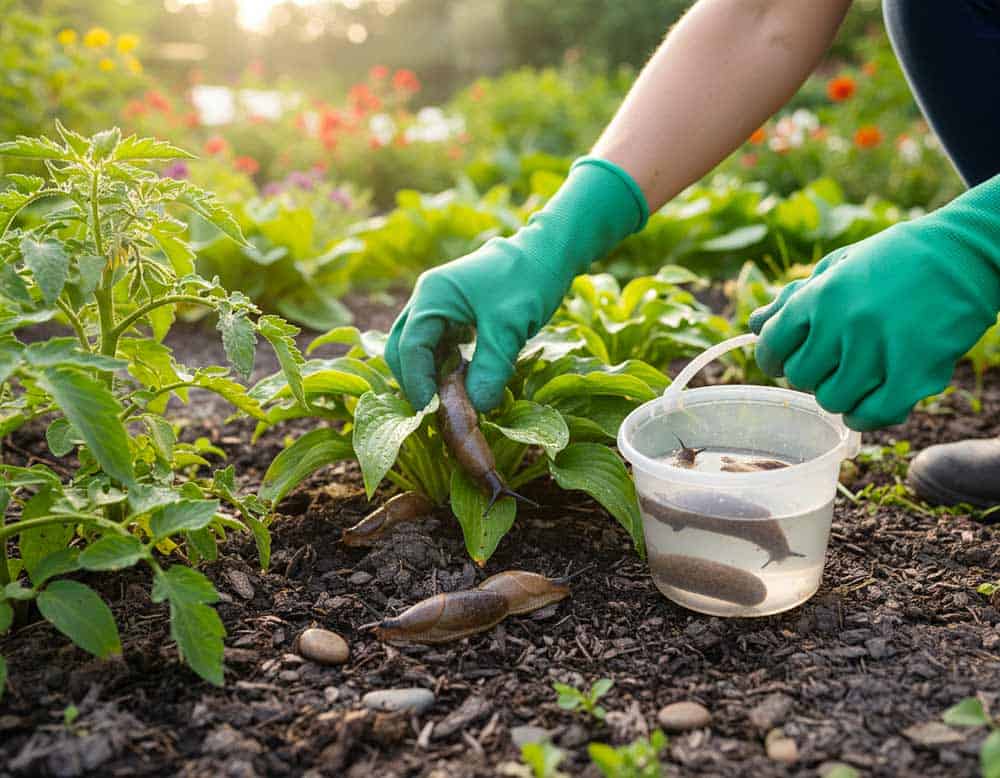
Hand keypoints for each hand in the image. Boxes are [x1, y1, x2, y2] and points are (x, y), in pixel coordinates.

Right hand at [385, 239, 569, 412]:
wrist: (547, 254)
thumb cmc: (528, 283)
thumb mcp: (509, 330)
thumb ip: (489, 369)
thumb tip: (476, 408)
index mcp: (432, 296)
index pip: (409, 347)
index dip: (417, 382)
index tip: (430, 411)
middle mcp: (427, 297)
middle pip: (402, 347)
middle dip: (415, 380)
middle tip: (435, 411)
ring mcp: (437, 303)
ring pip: (417, 347)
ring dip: (430, 374)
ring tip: (451, 399)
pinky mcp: (451, 311)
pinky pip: (436, 343)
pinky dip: (443, 364)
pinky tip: (463, 378)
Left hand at [749, 177, 999, 430]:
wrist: (965, 253)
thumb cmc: (895, 260)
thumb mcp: (839, 266)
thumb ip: (793, 298)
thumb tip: (753, 325)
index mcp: (820, 295)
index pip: (771, 345)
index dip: (773, 358)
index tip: (784, 361)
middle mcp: (843, 322)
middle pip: (800, 378)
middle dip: (810, 376)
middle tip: (830, 366)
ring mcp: (878, 349)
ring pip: (832, 401)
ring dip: (840, 396)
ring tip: (856, 379)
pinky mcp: (915, 373)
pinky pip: (873, 415)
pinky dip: (866, 417)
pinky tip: (870, 404)